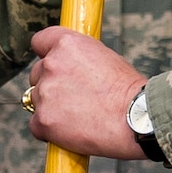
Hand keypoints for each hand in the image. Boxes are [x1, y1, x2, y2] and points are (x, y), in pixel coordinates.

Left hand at [26, 27, 146, 160]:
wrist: (135, 119)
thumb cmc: (128, 91)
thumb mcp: (105, 58)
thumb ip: (80, 59)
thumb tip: (71, 67)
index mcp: (67, 44)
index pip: (40, 41)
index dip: (46, 54)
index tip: (52, 63)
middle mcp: (51, 65)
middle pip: (36, 73)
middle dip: (50, 84)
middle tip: (73, 97)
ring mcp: (45, 93)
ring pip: (36, 100)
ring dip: (51, 107)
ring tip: (78, 116)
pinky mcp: (43, 120)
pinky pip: (36, 125)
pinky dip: (49, 130)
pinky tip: (70, 131)